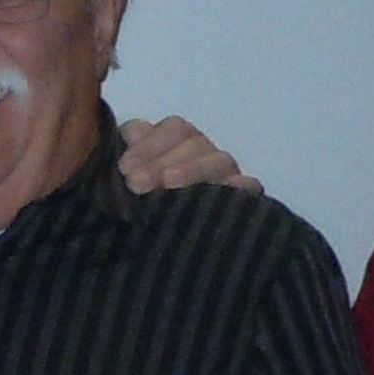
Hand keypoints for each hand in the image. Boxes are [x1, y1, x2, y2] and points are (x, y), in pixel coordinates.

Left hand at [115, 115, 257, 195]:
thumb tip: (130, 136)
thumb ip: (126, 151)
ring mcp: (222, 173)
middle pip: (194, 142)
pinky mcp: (238, 198)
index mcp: (175, 140)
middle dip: (162, 160)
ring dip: (193, 169)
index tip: (124, 167)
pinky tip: (231, 189)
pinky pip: (249, 185)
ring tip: (168, 184)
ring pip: (219, 159)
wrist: (150, 245)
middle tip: (135, 183)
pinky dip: (240, 185)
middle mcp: (202, 152)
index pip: (173, 129)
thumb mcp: (125, 171)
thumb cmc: (131, 198)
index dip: (149, 144)